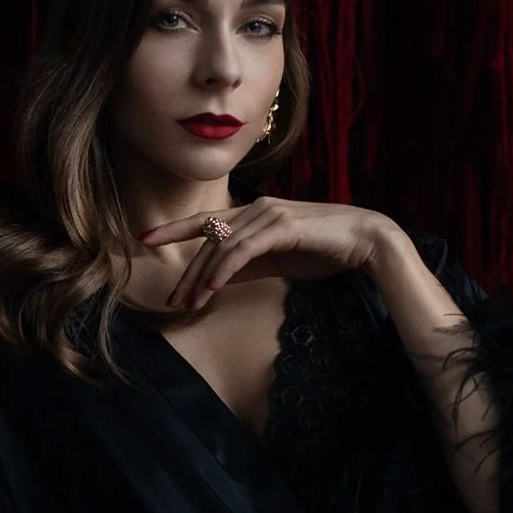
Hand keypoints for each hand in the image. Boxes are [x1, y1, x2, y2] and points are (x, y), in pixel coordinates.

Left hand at [137, 195, 400, 309]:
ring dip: (201, 278)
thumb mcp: (278, 261)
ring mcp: (269, 215)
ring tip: (186, 304)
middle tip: (170, 301)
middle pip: (208, 240)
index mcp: (255, 213)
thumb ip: (248, 265)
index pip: (205, 221)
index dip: (174, 229)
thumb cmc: (326, 250)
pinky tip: (210, 291)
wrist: (367, 241)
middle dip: (186, 272)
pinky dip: (223, 271)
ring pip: (221, 246)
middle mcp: (257, 208)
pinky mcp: (281, 227)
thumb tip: (217, 279)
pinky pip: (242, 251)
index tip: (145, 238)